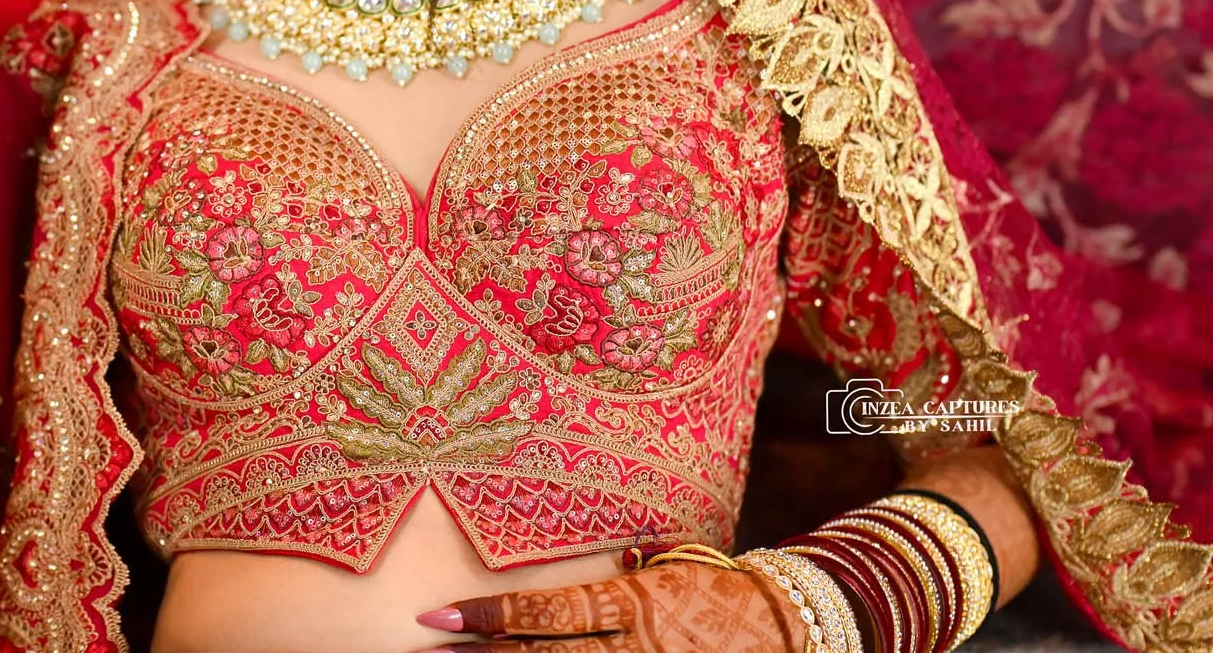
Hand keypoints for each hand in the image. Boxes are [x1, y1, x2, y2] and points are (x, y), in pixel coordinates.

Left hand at [421, 558, 808, 651]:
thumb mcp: (666, 568)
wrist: (786, 626)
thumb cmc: (717, 589)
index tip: (438, 615)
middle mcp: (633, 647)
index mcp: (631, 603)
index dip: (490, 615)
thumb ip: (616, 578)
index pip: (547, 612)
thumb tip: (575, 569)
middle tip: (426, 652)